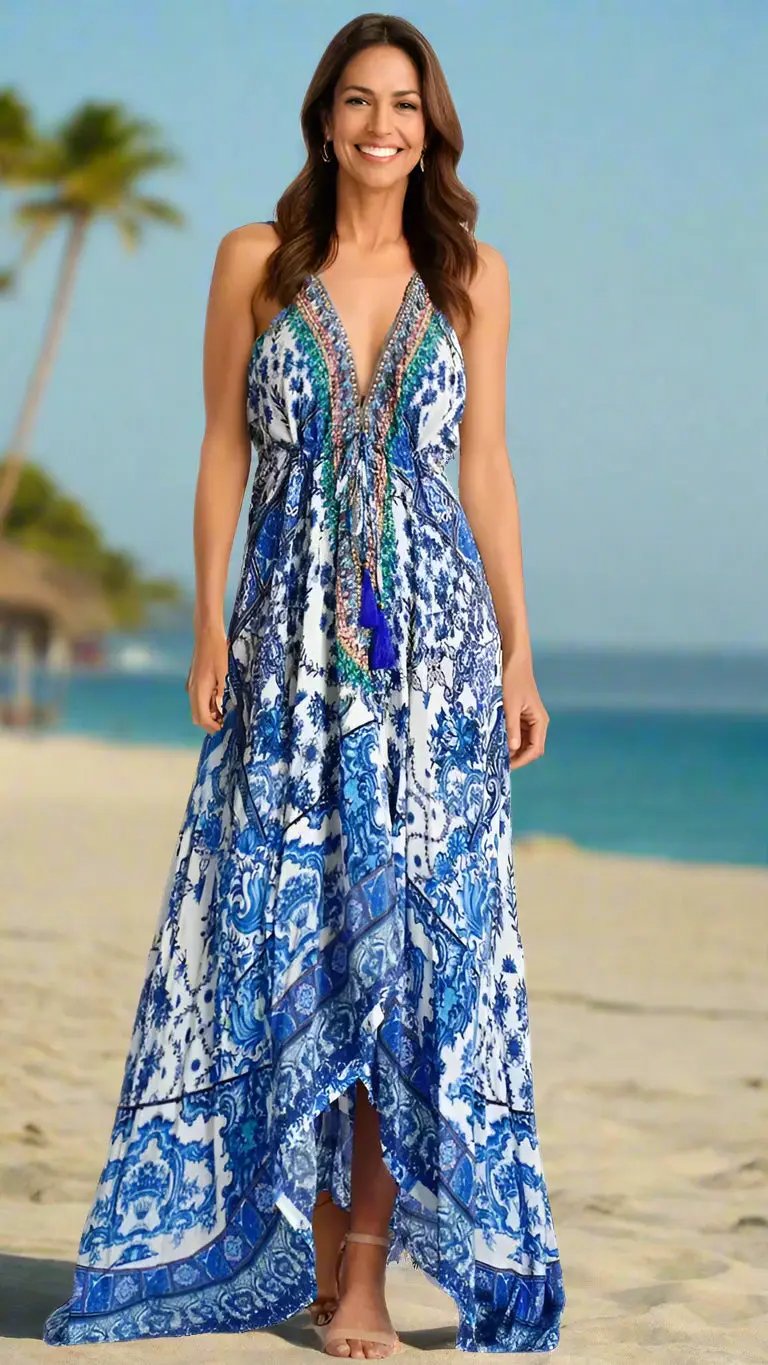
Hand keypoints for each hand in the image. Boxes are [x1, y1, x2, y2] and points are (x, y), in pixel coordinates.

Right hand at [185, 621, 228, 733]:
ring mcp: (192, 685)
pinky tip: (221, 698)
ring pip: (198, 708)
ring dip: (211, 713)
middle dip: (212, 723)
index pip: (202, 719)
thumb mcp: (225, 674)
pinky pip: (200, 699)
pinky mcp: (195, 681)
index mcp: (198, 690)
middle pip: (198, 717)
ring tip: (227, 710)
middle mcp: (192, 690)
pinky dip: (209, 704)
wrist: (207, 633)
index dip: (214, 727)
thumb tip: (223, 713)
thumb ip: (222, 695)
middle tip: (228, 721)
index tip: (227, 728)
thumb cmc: (218, 651)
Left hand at [501, 652, 548, 768]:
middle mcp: (537, 723)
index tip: (504, 766)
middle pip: (529, 749)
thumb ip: (511, 728)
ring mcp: (528, 720)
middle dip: (515, 757)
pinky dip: (507, 739)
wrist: (513, 659)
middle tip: (496, 764)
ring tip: (493, 754)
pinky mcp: (520, 715)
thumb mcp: (509, 705)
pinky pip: (515, 733)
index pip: (535, 750)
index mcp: (539, 721)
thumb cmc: (513, 679)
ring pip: (521, 742)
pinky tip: (494, 741)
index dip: (521, 760)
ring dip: (510, 749)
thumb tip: (512, 749)